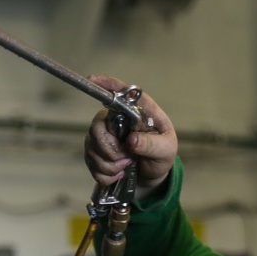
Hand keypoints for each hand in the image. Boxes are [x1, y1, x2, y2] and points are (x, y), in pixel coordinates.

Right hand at [84, 75, 177, 194]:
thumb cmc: (162, 155)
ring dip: (108, 164)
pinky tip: (118, 173)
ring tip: (126, 166)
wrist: (153, 175)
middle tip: (126, 158)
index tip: (93, 80)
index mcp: (139, 112)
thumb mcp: (166, 150)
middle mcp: (118, 119)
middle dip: (109, 148)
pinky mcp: (96, 151)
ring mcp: (105, 135)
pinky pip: (90, 161)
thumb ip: (152, 144)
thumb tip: (132, 140)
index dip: (107, 84)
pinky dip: (104, 173)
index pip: (122, 93)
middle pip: (97, 125)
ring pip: (92, 146)